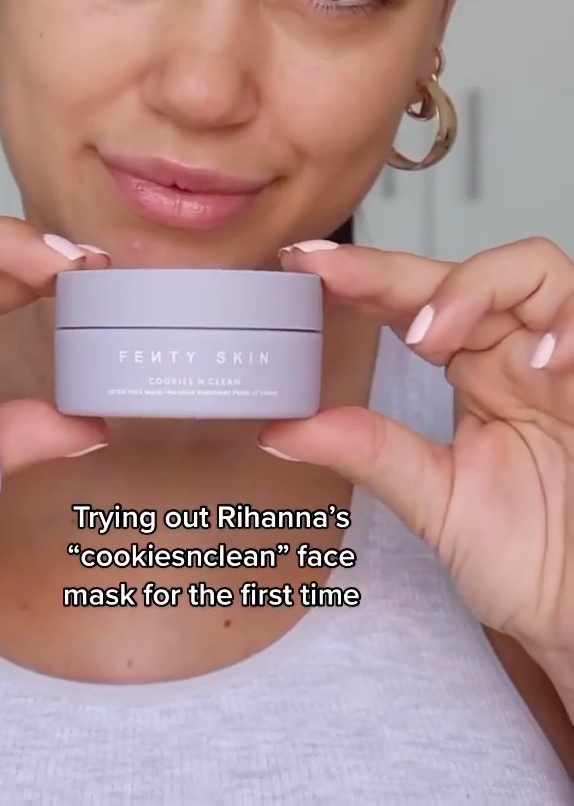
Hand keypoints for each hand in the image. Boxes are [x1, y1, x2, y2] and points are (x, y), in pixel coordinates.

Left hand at [261, 238, 573, 691]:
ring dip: (478, 287)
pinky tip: (543, 358)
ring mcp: (569, 364)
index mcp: (479, 372)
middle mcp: (523, 354)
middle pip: (464, 273)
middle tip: (341, 280)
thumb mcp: (436, 500)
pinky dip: (570, 327)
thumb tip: (281, 427)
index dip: (365, 276)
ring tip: (433, 337)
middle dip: (397, 271)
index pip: (419, 303)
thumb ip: (369, 452)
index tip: (304, 264)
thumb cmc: (532, 561)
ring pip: (538, 271)